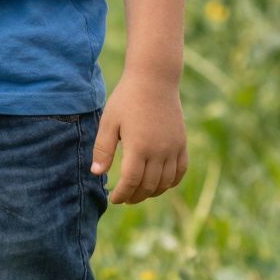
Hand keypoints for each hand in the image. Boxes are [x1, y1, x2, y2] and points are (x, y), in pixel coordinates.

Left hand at [90, 77, 186, 204]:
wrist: (154, 80)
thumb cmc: (127, 99)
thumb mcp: (109, 121)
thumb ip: (103, 149)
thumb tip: (97, 174)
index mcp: (138, 147)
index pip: (131, 182)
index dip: (122, 194)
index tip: (113, 199)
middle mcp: (159, 151)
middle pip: (148, 186)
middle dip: (135, 196)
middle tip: (124, 198)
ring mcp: (173, 148)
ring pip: (165, 182)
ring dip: (152, 192)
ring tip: (139, 193)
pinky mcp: (182, 143)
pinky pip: (180, 171)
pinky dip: (170, 182)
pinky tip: (159, 184)